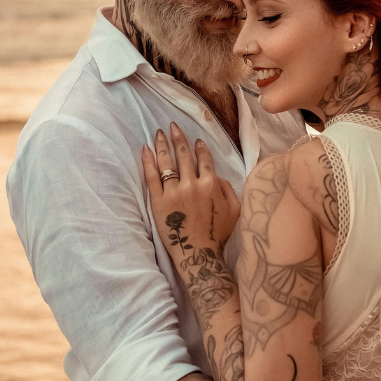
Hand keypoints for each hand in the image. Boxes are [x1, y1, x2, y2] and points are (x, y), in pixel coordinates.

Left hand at [141, 124, 240, 262]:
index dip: (199, 148)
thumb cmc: (217, 234)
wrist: (198, 254)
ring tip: (159, 133)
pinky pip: (151, 176)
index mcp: (211, 184)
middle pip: (183, 155)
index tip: (196, 140)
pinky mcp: (158, 200)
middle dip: (178, 138)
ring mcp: (173, 191)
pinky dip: (148, 161)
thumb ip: (228, 189)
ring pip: (166, 162)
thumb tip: (216, 175)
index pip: (204, 160)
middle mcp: (192, 183)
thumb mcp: (234, 210)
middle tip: (172, 126)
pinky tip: (146, 149)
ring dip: (162, 144)